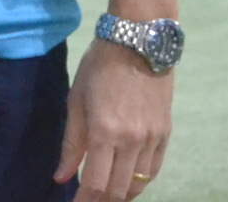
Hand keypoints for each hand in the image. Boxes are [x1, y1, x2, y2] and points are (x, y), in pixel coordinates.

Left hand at [56, 38, 171, 201]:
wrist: (138, 41)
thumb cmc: (100, 66)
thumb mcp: (77, 101)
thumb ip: (71, 144)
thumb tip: (61, 178)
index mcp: (104, 132)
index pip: (95, 184)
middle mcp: (131, 140)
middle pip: (118, 190)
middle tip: (89, 201)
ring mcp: (151, 138)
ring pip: (138, 184)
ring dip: (122, 195)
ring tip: (107, 195)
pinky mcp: (165, 133)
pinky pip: (154, 169)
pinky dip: (140, 181)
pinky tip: (128, 181)